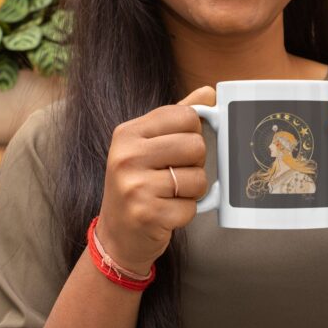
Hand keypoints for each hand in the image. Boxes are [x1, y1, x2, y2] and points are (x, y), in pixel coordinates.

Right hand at [96, 86, 215, 274]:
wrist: (117, 235)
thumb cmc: (139, 183)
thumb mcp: (150, 144)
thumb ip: (178, 116)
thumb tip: (209, 93)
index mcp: (128, 132)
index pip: (186, 115)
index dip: (194, 132)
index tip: (179, 147)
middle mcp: (126, 156)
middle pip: (196, 146)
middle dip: (196, 164)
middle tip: (176, 174)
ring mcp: (134, 186)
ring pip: (198, 178)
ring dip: (193, 191)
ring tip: (171, 194)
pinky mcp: (146, 214)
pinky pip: (191, 207)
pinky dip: (186, 212)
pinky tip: (166, 212)